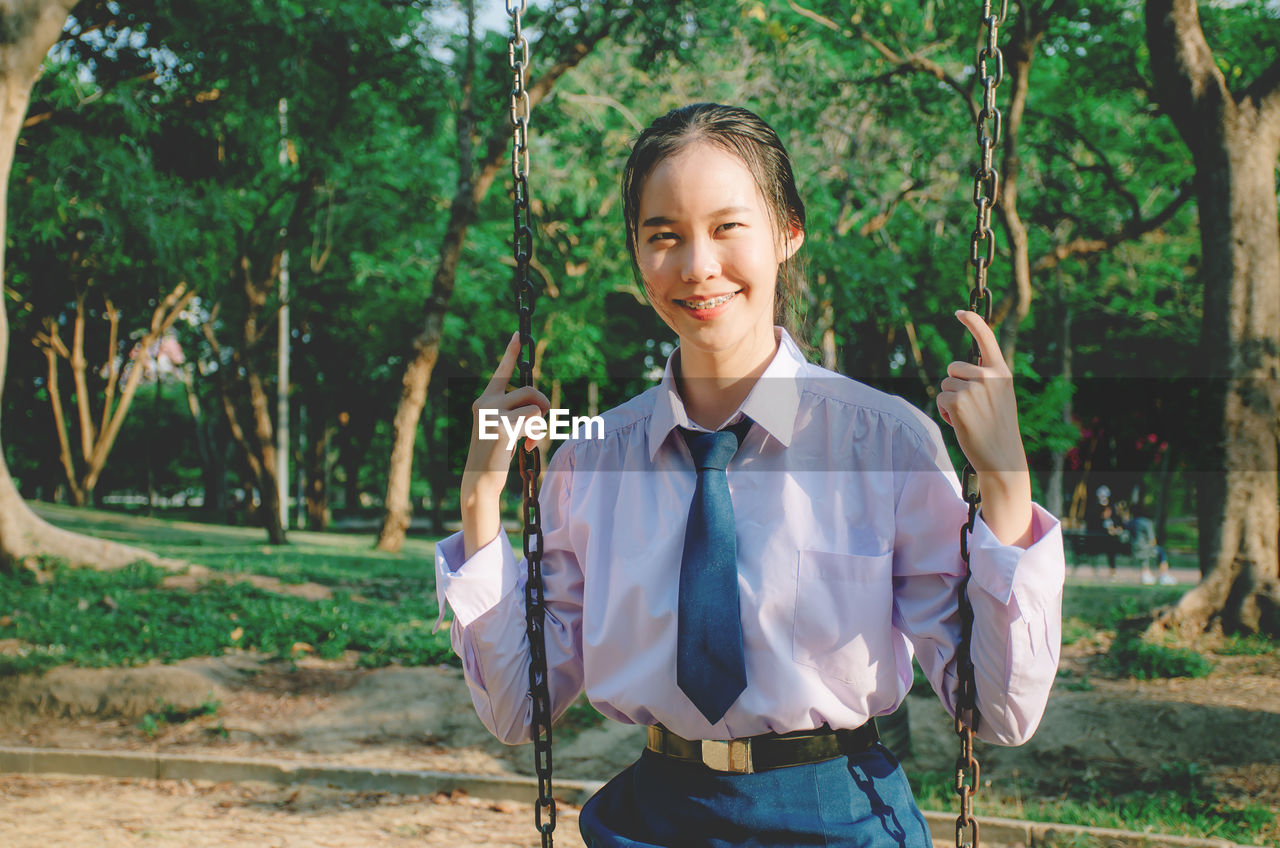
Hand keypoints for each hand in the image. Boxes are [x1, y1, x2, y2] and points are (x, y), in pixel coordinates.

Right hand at [461, 332, 549, 556]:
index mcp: (485, 399)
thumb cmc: (494, 454)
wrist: (479, 479)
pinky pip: (534, 420)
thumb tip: (538, 405)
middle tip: (540, 425)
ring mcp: (491, 414)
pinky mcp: (501, 428)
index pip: (501, 371)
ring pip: (535, 404)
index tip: (519, 332)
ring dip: (541, 423)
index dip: (511, 351)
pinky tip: (526, 448)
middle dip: (543, 405)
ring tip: (530, 439)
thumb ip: (515, 411)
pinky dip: (537, 434)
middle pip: (531, 389)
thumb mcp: (502, 427)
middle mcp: (485, 402)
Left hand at [937, 311, 1032, 546]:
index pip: (986, 339)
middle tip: (972, 407)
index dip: (972, 322)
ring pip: (945, 384)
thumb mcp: (1000, 397)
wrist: (1001, 457)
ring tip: (969, 418)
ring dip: (950, 400)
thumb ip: (985, 380)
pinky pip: (939, 397)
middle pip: (953, 368)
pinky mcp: (957, 401)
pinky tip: (960, 424)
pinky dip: (944, 411)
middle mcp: (989, 376)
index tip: (959, 312)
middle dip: (955, 384)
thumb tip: (957, 371)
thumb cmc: (998, 429)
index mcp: (1002, 373)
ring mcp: (973, 388)